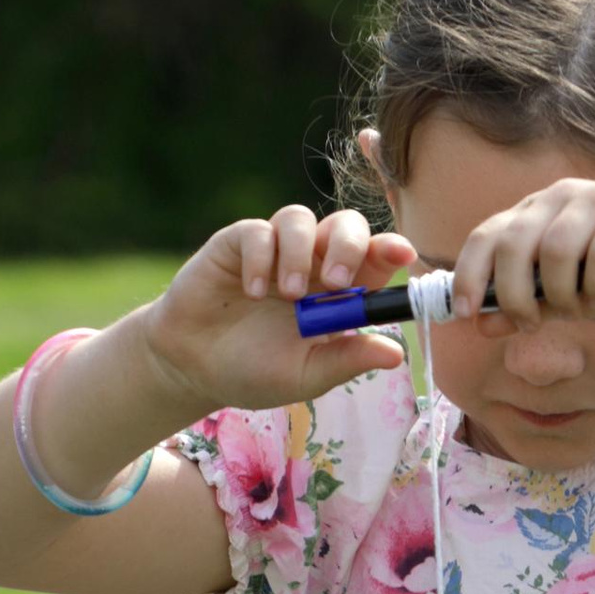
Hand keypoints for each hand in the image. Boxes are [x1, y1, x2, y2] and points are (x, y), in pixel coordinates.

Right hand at [141, 203, 423, 413]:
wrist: (193, 369)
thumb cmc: (254, 371)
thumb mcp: (307, 375)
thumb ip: (346, 360)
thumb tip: (396, 353)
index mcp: (340, 293)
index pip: (375, 259)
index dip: (391, 250)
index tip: (401, 254)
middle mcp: (311, 263)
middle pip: (345, 225)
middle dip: (347, 244)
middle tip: (334, 283)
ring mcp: (274, 250)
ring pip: (300, 218)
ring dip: (298, 252)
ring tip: (287, 294)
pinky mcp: (236, 244)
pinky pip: (257, 231)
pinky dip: (260, 256)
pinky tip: (253, 291)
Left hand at [446, 175, 594, 326]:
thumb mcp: (569, 300)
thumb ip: (529, 308)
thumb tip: (481, 324)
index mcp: (537, 212)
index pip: (486, 235)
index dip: (468, 275)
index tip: (466, 314)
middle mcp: (561, 196)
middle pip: (513, 244)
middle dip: (514, 295)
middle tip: (531, 325)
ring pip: (555, 250)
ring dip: (563, 294)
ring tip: (580, 309)